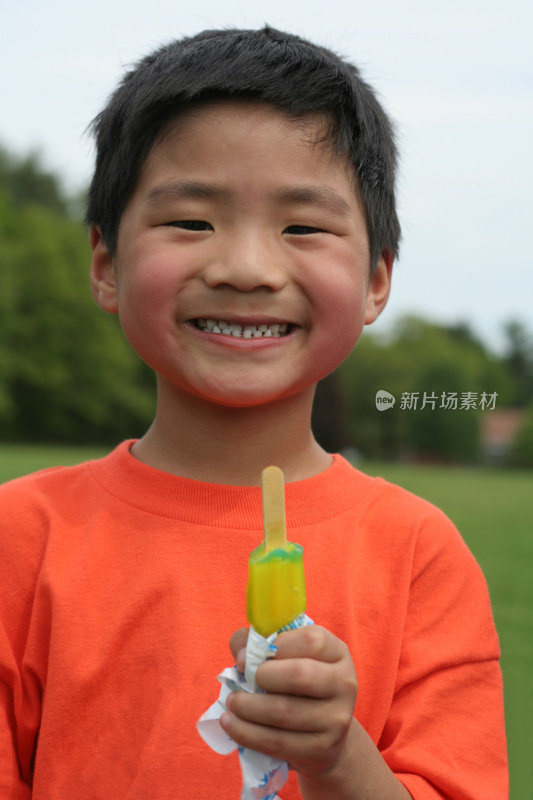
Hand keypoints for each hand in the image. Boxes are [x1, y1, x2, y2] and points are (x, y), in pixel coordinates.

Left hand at [221, 625, 357, 778]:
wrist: (325, 735)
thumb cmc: (299, 685)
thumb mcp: (288, 657)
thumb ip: (260, 642)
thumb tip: (241, 651)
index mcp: (337, 652)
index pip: (312, 641)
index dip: (276, 644)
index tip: (247, 655)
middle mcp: (344, 683)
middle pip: (299, 675)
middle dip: (262, 676)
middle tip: (241, 681)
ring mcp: (336, 718)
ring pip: (285, 712)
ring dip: (248, 707)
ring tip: (231, 703)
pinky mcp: (322, 748)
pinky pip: (277, 742)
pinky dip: (247, 733)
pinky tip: (231, 724)